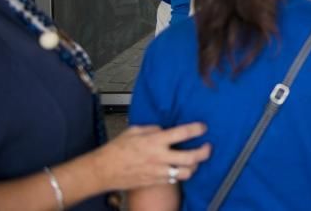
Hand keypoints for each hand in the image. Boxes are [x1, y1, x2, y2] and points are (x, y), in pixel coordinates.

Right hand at [90, 123, 210, 190]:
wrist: (102, 171)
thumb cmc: (115, 150)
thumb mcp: (134, 131)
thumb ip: (153, 129)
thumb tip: (165, 130)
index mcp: (154, 141)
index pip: (183, 133)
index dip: (197, 129)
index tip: (203, 127)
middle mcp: (159, 157)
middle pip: (191, 157)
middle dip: (204, 152)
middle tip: (208, 147)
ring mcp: (158, 171)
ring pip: (186, 172)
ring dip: (195, 166)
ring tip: (196, 160)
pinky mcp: (155, 181)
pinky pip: (175, 179)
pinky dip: (181, 174)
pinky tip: (181, 168)